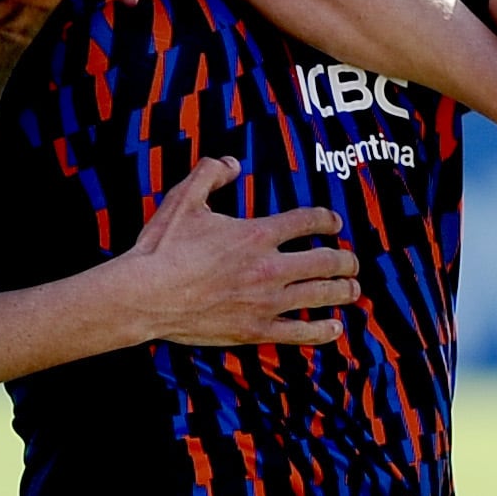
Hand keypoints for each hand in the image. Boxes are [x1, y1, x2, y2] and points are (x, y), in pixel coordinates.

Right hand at [122, 158, 357, 348]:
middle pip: (326, 261)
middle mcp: (269, 268)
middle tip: (352, 262)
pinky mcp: (255, 330)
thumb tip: (230, 163)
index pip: (308, 221)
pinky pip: (300, 332)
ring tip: (353, 290)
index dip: (327, 220)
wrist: (144, 296)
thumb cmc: (161, 248)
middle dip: (346, 260)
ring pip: (321, 296)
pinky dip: (322, 330)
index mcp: (256, 234)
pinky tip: (335, 328)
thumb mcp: (183, 199)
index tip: (334, 224)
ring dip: (343, 291)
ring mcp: (265, 302)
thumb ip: (209, 173)